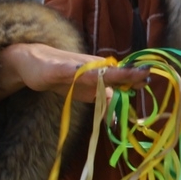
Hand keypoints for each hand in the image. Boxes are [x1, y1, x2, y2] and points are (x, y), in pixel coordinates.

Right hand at [0, 43, 151, 103]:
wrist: (31, 61)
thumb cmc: (62, 75)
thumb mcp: (83, 91)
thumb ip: (100, 100)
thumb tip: (116, 118)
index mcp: (97, 73)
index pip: (119, 76)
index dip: (134, 77)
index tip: (148, 79)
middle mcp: (89, 68)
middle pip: (111, 72)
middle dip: (127, 74)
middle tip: (146, 74)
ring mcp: (73, 68)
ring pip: (92, 71)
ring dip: (107, 72)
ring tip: (124, 72)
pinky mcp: (55, 69)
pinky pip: (66, 72)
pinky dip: (74, 73)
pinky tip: (79, 73)